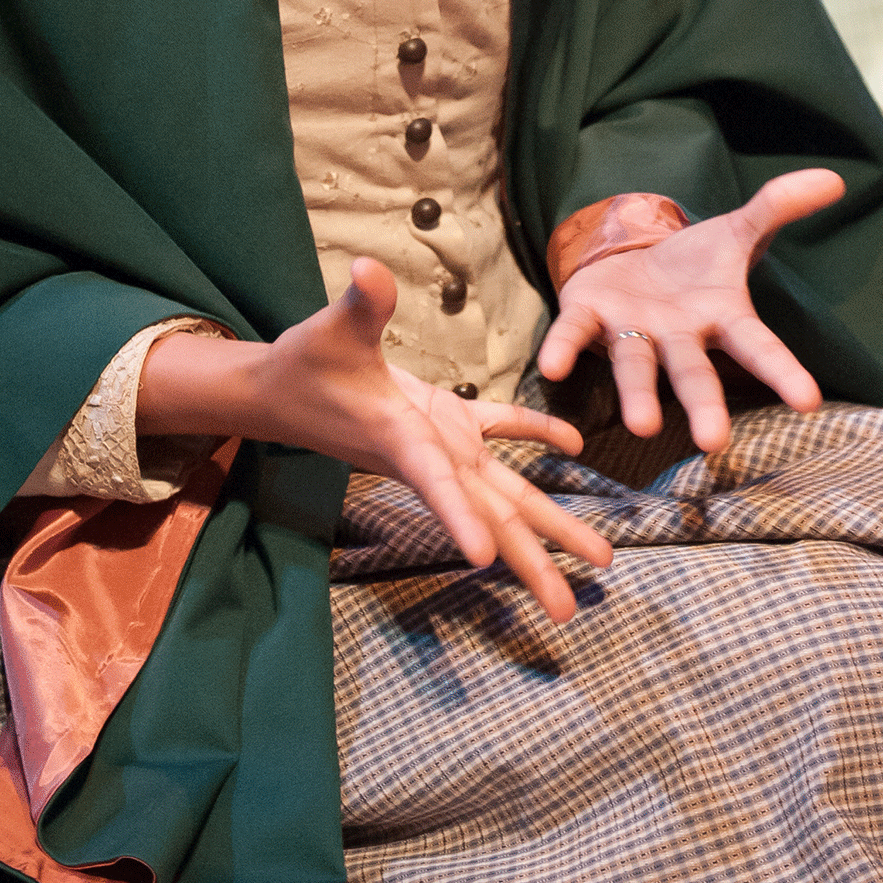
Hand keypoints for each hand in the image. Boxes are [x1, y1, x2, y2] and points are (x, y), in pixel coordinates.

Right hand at [138, 258, 611, 620]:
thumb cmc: (305, 364)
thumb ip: (361, 304)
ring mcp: (444, 442)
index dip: (458, 519)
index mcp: (401, 441)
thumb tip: (370, 268)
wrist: (284, 389)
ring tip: (599, 560)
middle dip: (530, 560)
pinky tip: (575, 443)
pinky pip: (501, 431)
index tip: (485, 561)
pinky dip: (538, 433)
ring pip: (507, 492)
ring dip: (551, 524)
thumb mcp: (331, 331)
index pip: (434, 484)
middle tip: (568, 614)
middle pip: (489, 516)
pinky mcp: (447, 420)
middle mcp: (432, 454)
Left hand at [535, 169, 844, 453]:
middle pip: (693, 372)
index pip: (758, 346)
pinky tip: (552, 368)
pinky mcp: (589, 316)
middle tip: (713, 442)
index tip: (809, 401)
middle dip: (703, 405)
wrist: (633, 261)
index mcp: (720, 318)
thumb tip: (835, 179)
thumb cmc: (694, 263)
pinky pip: (575, 333)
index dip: (782, 372)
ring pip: (636, 365)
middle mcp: (677, 336)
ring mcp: (632, 331)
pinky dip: (564, 349)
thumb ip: (778, 207)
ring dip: (639, 394)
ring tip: (644, 425)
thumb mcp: (737, 230)